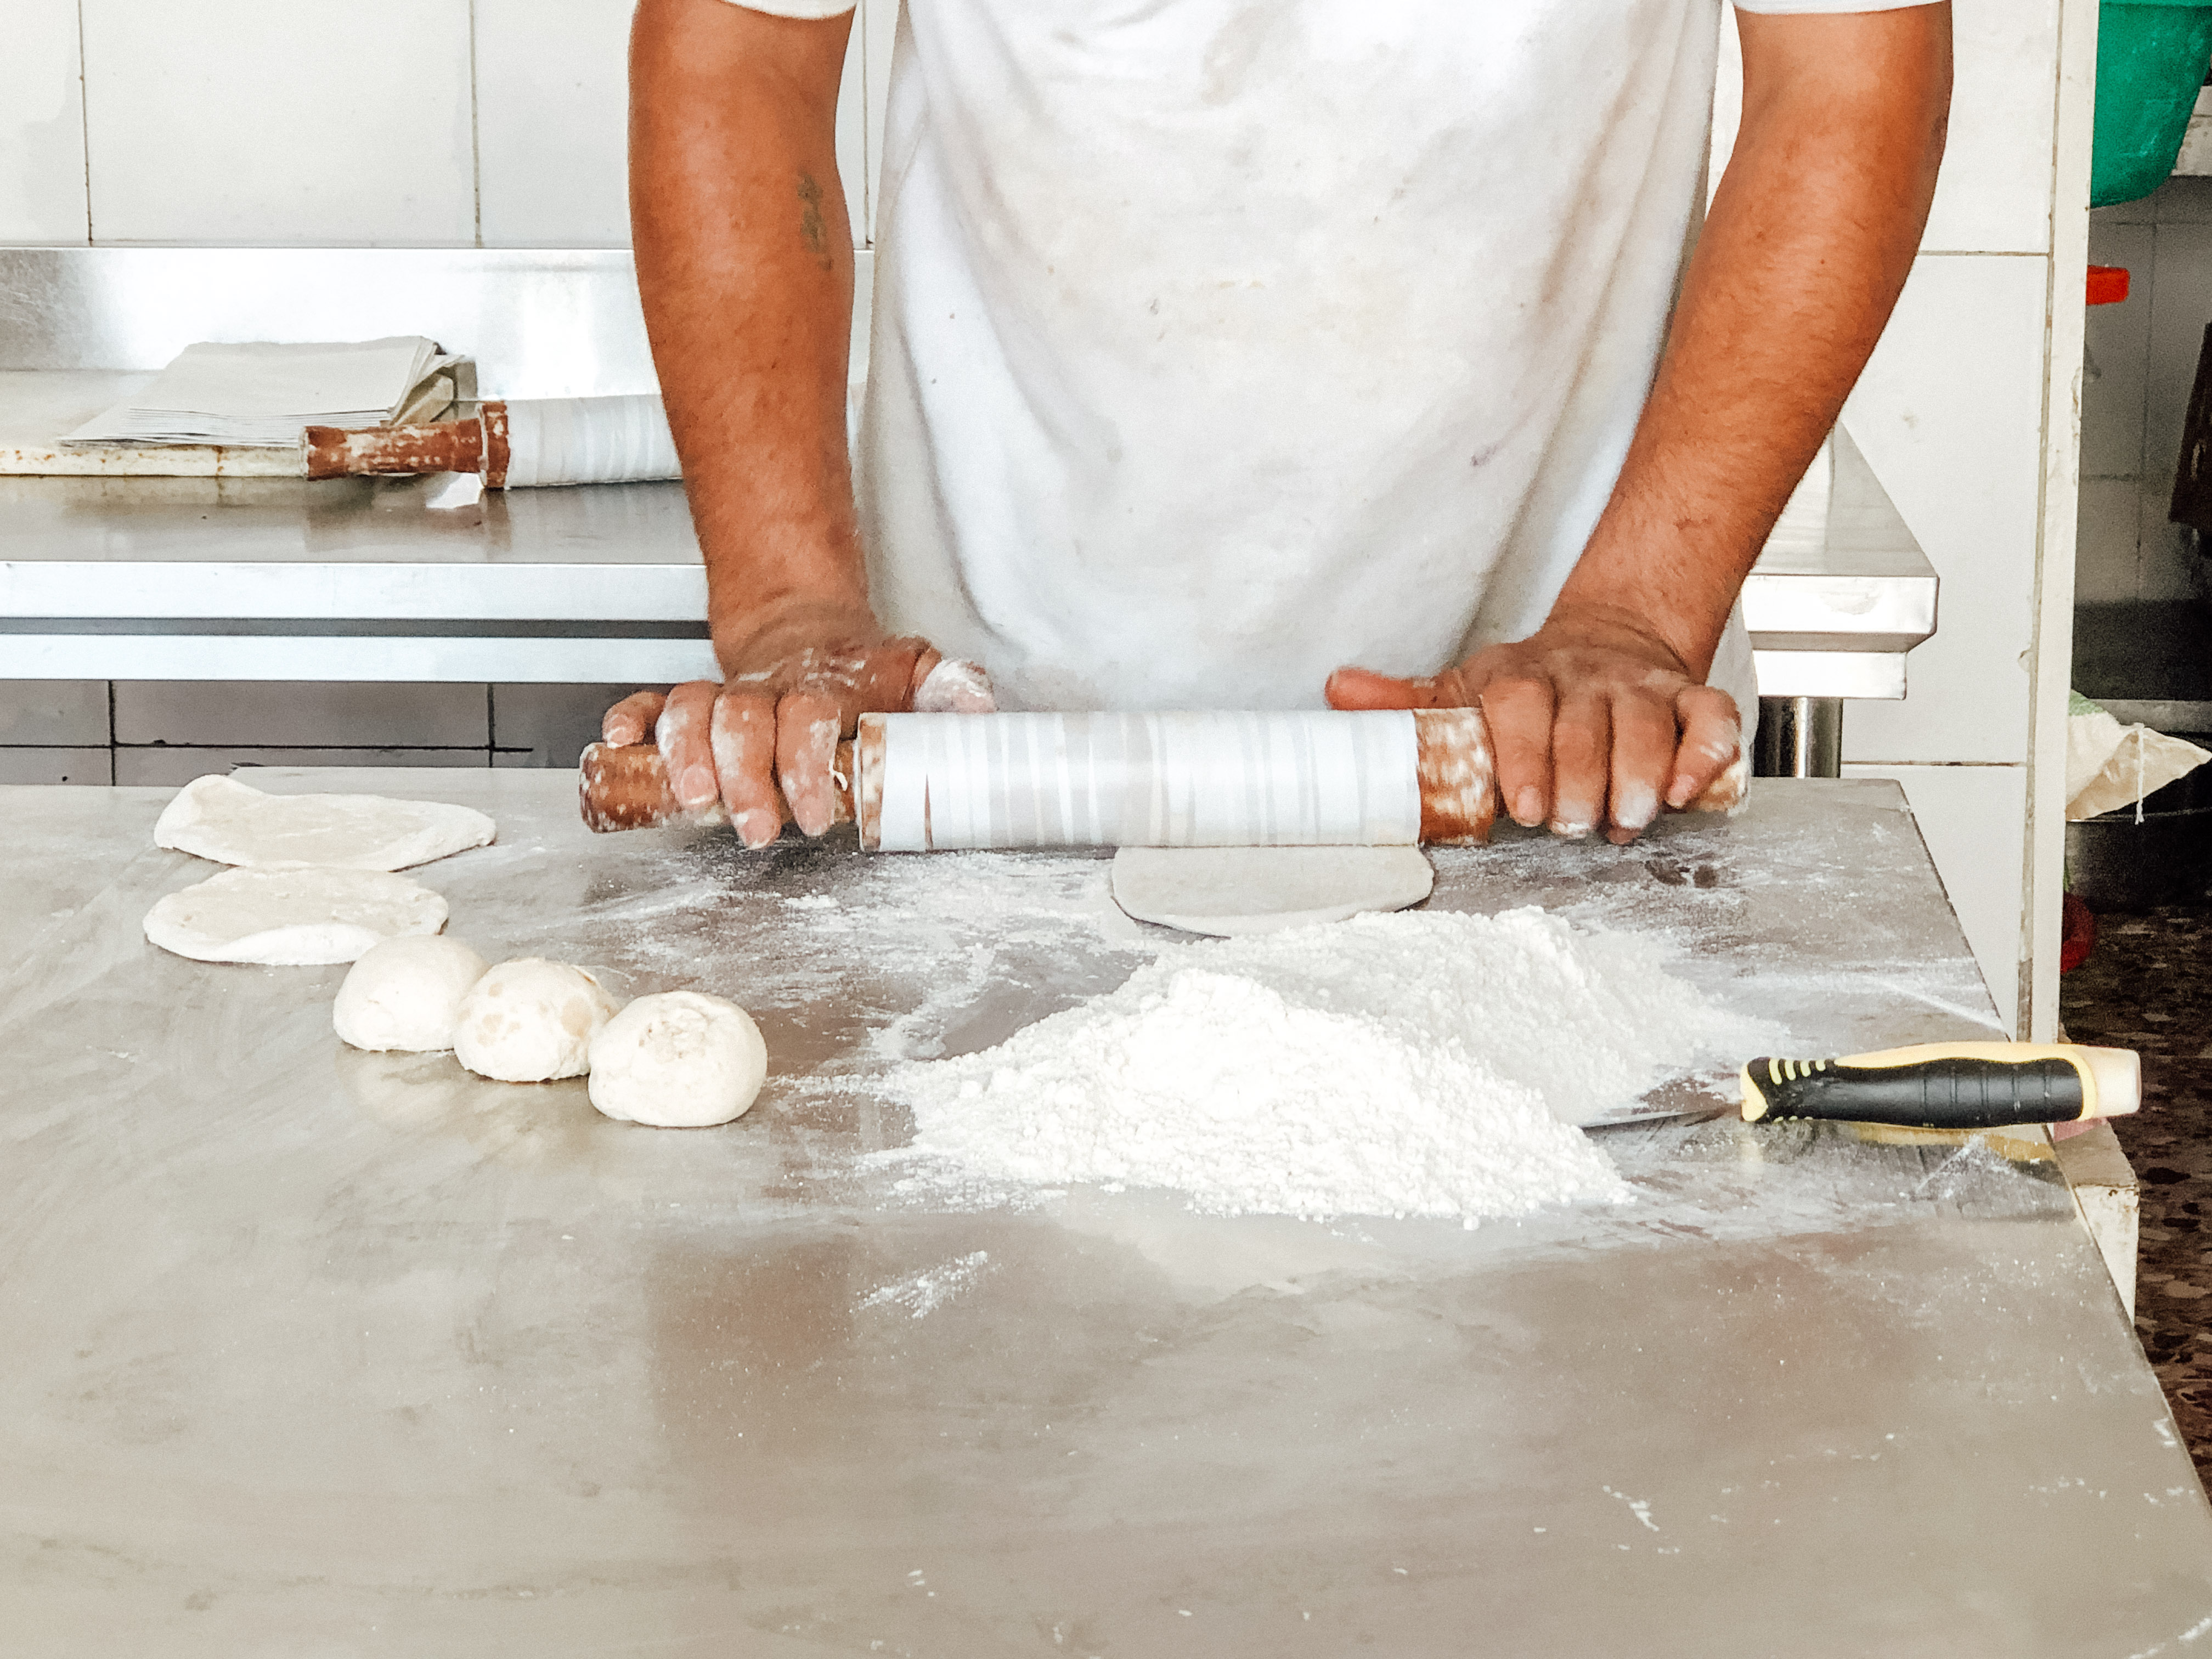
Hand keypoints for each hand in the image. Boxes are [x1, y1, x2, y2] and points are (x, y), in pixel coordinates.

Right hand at [602, 603, 992, 846]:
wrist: (808, 634)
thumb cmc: (862, 675)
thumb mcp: (914, 673)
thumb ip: (946, 687)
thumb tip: (980, 708)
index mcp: (821, 689)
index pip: (808, 718)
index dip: (807, 765)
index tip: (819, 813)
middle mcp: (765, 691)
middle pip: (741, 721)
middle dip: (744, 777)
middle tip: (756, 827)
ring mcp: (723, 694)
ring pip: (690, 710)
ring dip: (684, 755)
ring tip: (691, 802)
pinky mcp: (688, 702)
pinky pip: (648, 701)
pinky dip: (629, 720)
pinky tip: (617, 745)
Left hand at [1326, 609, 1741, 845]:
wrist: (1609, 640)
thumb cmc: (1528, 690)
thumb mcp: (1463, 693)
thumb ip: (1407, 704)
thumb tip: (1338, 691)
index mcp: (1518, 676)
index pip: (1518, 705)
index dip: (1522, 756)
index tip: (1525, 806)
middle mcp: (1582, 676)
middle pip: (1584, 725)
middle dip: (1580, 782)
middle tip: (1573, 824)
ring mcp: (1639, 687)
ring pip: (1647, 726)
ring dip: (1639, 777)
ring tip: (1624, 818)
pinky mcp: (1690, 698)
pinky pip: (1711, 720)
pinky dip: (1706, 754)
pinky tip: (1686, 790)